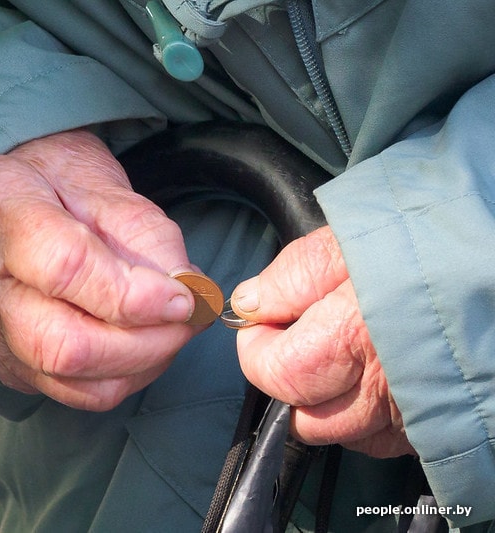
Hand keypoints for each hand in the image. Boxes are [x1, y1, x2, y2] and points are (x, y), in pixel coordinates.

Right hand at [0, 130, 197, 410]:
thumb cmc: (46, 181)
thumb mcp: (95, 176)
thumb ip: (141, 231)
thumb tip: (184, 289)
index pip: (66, 268)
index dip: (136, 294)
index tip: (182, 297)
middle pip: (62, 344)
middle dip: (144, 343)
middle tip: (184, 319)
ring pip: (68, 380)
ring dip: (138, 366)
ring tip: (167, 331)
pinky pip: (66, 392)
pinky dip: (116, 377)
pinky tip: (136, 346)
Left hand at [230, 226, 414, 457]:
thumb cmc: (437, 241)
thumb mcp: (354, 239)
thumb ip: (296, 275)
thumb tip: (251, 303)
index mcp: (354, 337)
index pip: (276, 374)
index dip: (257, 347)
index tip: (261, 324)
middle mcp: (385, 390)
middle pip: (306, 417)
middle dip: (291, 379)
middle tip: (300, 339)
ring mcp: (418, 414)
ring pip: (347, 433)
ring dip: (332, 401)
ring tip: (346, 353)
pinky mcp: (444, 426)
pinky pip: (390, 438)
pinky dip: (374, 414)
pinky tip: (382, 373)